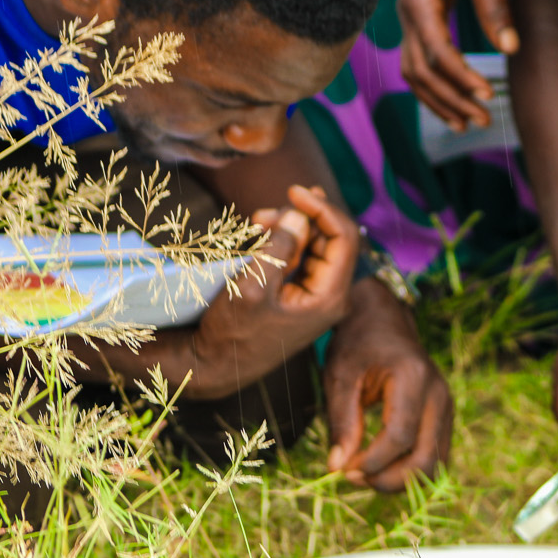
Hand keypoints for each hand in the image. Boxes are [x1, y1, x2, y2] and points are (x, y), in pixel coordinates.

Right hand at [183, 185, 355, 396]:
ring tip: (257, 222)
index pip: (344, 238)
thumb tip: (299, 215)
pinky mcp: (297, 294)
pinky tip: (259, 234)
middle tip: (264, 214)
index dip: (323, 208)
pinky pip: (298, 257)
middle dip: (300, 217)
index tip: (294, 191)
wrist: (213, 365)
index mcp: (330, 296)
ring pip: (313, 245)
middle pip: (330, 238)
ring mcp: (314, 295)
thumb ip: (279, 248)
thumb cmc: (232, 333)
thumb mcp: (253, 287)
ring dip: (289, 227)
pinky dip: (282, 242)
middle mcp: (329, 295)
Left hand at [322, 276, 452, 489]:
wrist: (383, 320)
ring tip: (365, 473)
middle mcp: (438, 394)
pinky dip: (409, 471)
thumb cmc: (358, 344)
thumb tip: (337, 467)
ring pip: (435, 464)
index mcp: (413, 377)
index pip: (399, 437)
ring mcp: (446, 406)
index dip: (371, 463)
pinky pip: (435, 456)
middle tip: (352, 477)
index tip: (342, 470)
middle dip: (388, 479)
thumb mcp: (340, 376)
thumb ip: (341, 421)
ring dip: (400, 480)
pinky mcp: (444, 417)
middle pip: (425, 458)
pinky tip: (381, 466)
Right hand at [396, 0, 519, 129]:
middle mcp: (407, 14)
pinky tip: (454, 101)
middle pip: (420, 72)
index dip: (461, 77)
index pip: (436, 52)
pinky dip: (432, 86)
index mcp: (419, 0)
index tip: (487, 94)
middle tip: (483, 119)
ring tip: (469, 122)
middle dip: (450, 100)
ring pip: (413, 73)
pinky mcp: (417, 19)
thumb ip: (495, 5)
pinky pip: (417, 62)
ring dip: (439, 101)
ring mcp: (408, 18)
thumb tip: (510, 48)